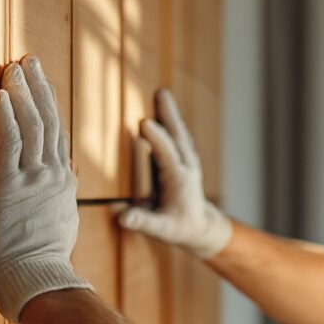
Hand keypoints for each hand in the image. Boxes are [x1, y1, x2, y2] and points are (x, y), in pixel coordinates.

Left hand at [0, 56, 93, 322]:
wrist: (38, 280)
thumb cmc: (43, 262)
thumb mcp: (62, 223)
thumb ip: (61, 198)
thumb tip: (65, 183)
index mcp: (64, 182)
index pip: (57, 133)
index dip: (48, 103)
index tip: (41, 81)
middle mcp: (53, 174)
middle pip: (47, 120)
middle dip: (37, 86)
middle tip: (29, 59)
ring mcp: (33, 179)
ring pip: (31, 124)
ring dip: (20, 92)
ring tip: (12, 66)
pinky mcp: (8, 187)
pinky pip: (9, 143)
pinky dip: (4, 116)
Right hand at [119, 88, 231, 258]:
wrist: (200, 227)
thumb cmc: (178, 228)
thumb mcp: (161, 230)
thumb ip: (142, 221)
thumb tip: (122, 217)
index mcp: (179, 180)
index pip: (167, 155)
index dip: (156, 139)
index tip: (144, 122)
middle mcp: (186, 166)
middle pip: (178, 136)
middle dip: (169, 115)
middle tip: (161, 93)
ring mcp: (187, 160)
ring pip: (179, 133)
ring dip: (170, 113)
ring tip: (162, 93)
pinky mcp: (184, 159)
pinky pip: (177, 136)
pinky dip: (171, 121)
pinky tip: (162, 107)